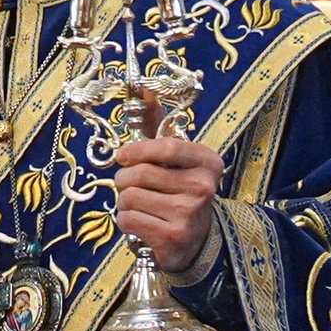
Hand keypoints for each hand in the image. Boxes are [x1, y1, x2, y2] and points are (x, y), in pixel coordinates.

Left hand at [113, 130, 224, 272]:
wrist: (196, 241)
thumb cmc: (179, 192)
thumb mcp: (176, 159)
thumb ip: (157, 125)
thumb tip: (143, 89)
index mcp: (208, 162)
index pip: (167, 148)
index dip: (138, 150)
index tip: (122, 156)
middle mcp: (203, 188)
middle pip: (140, 174)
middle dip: (125, 179)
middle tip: (131, 185)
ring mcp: (189, 215)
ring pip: (129, 197)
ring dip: (124, 201)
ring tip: (140, 205)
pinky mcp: (173, 238)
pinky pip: (128, 219)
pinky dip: (126, 220)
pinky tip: (141, 223)